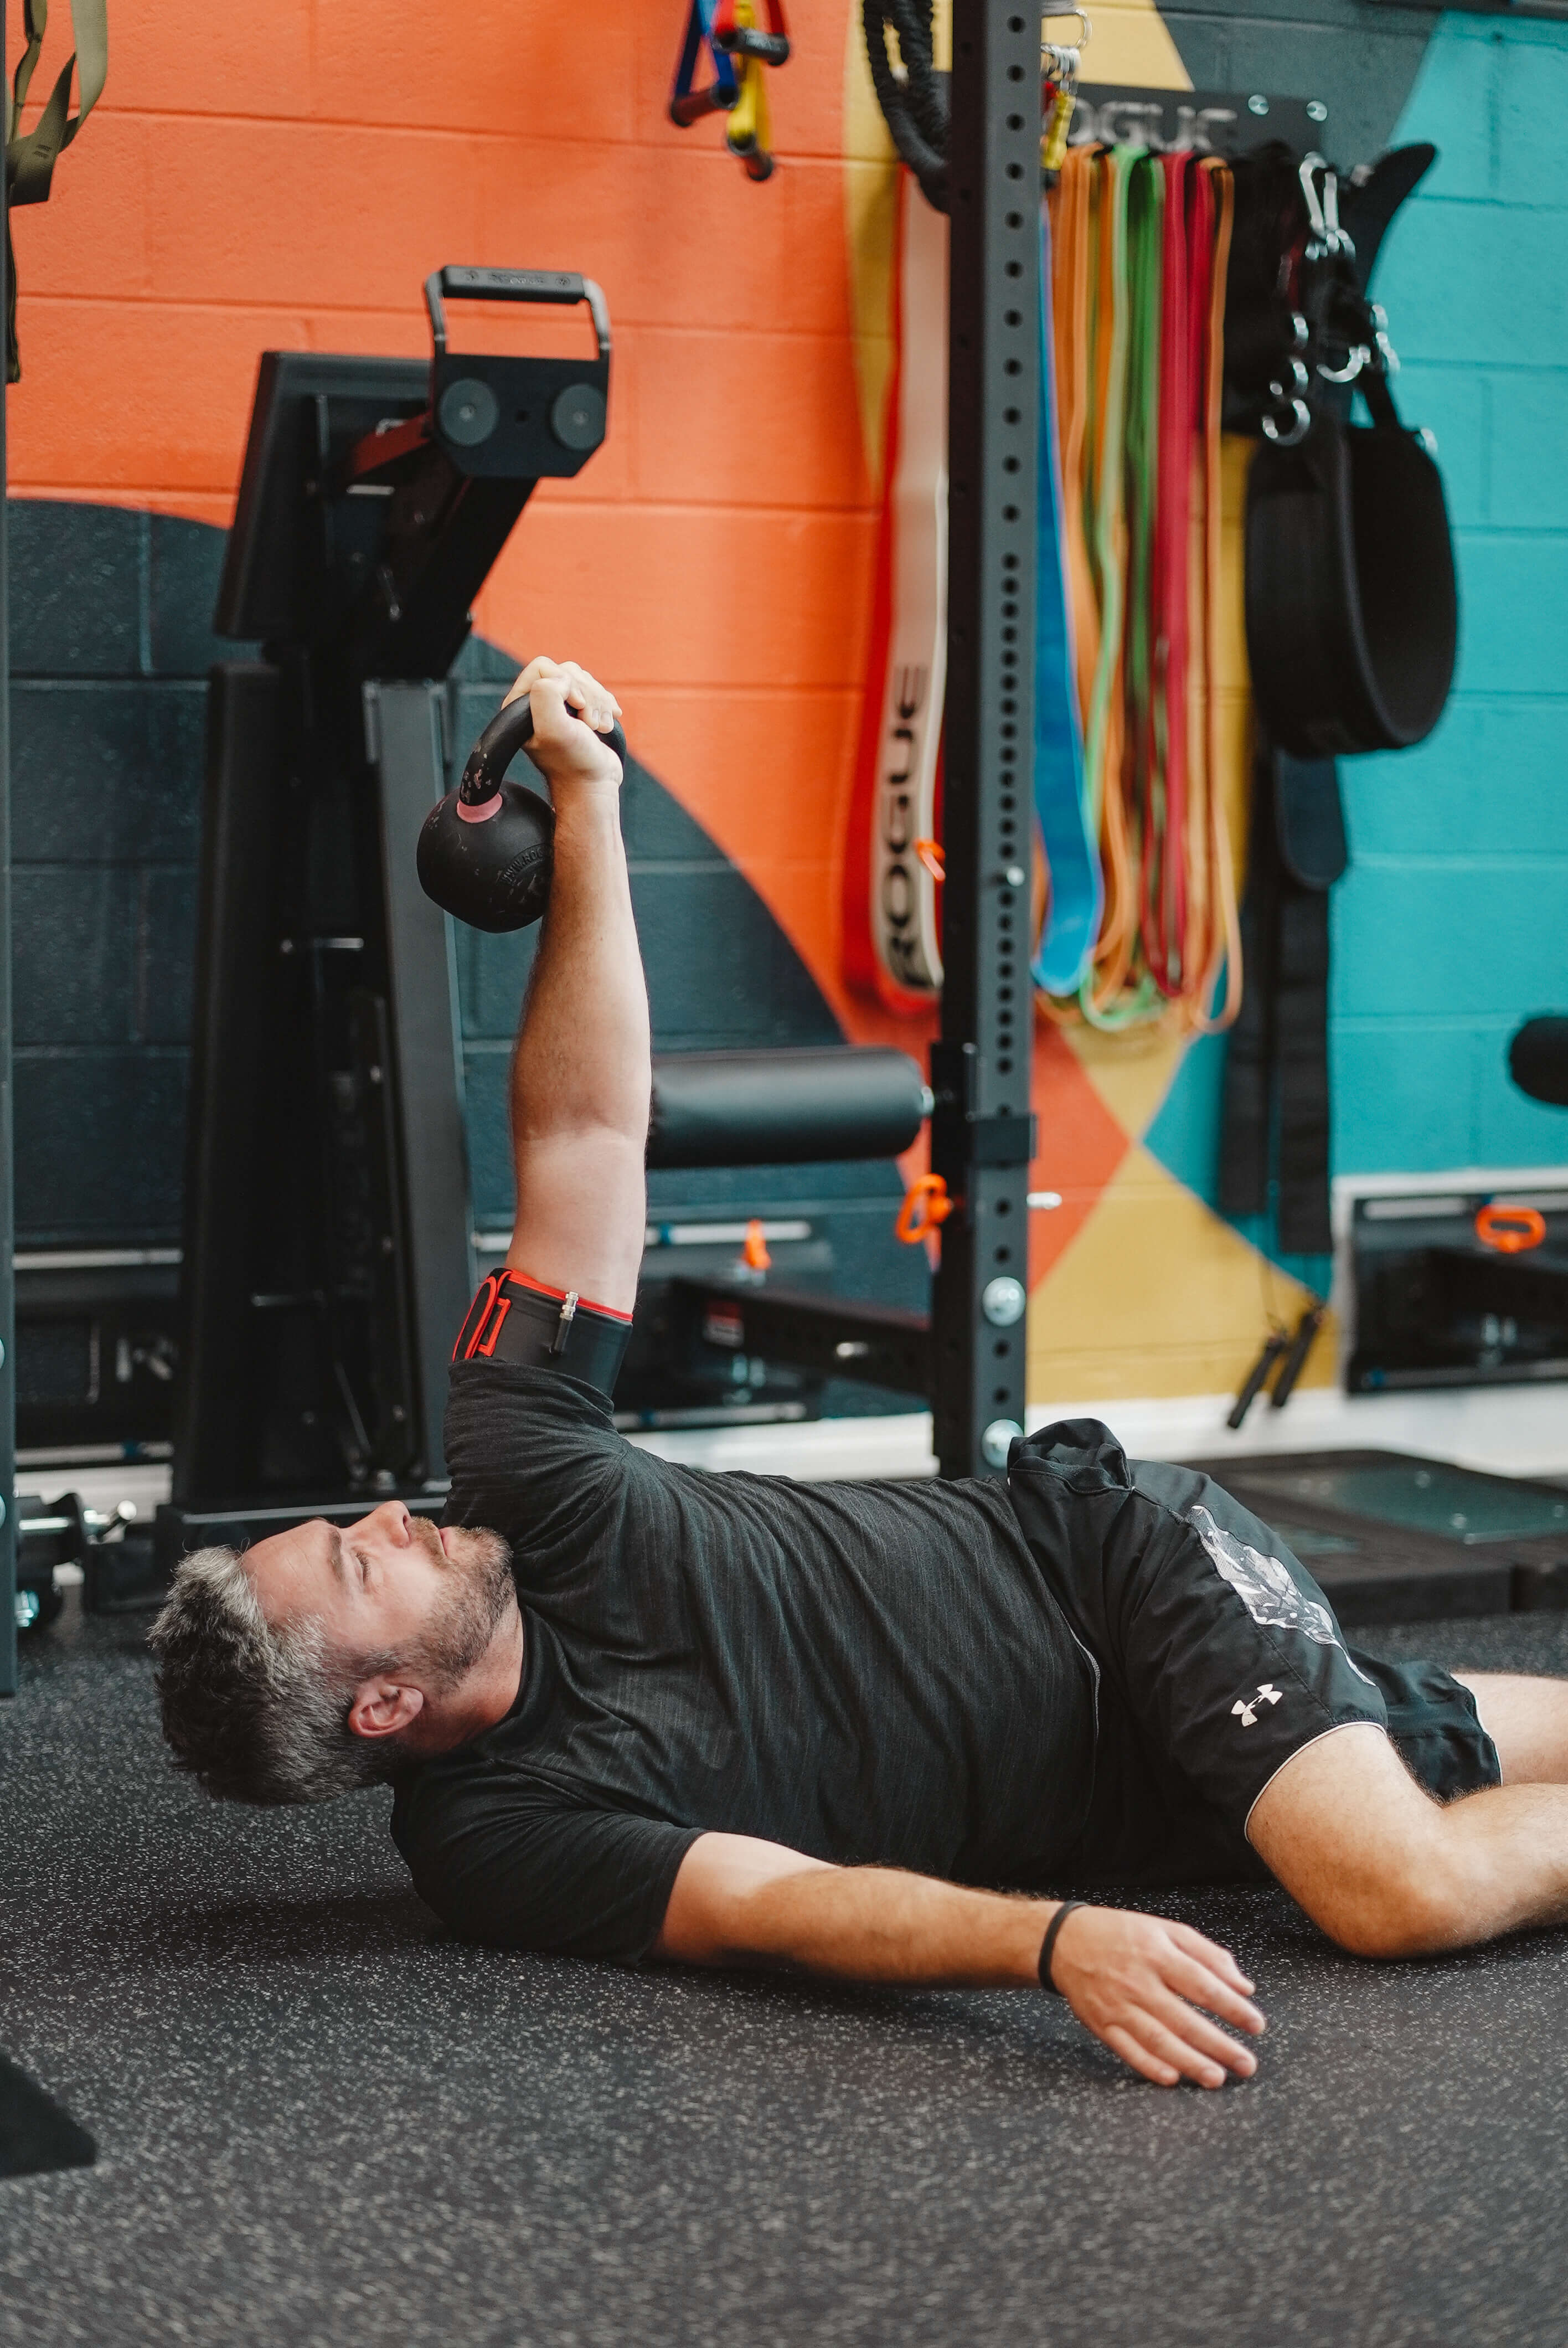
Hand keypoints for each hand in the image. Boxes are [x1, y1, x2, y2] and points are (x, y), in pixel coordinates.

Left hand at [503, 656, 623, 791]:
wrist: (594, 783)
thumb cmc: (573, 762)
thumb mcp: (553, 728)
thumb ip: (546, 694)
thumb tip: (562, 678)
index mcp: (519, 704)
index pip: (543, 666)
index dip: (565, 683)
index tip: (576, 708)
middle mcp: (536, 703)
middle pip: (567, 671)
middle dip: (586, 696)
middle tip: (589, 724)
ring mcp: (558, 706)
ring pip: (583, 679)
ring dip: (598, 702)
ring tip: (597, 727)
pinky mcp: (578, 710)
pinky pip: (595, 690)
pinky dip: (605, 706)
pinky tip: (605, 724)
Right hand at [1049, 1905, 1264, 2087]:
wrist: (1065, 1941)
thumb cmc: (1122, 1935)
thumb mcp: (1165, 1930)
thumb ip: (1207, 1955)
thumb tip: (1244, 1986)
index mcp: (1157, 1954)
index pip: (1203, 1985)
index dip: (1232, 2008)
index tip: (1256, 2025)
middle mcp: (1139, 1982)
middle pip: (1184, 2019)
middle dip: (1219, 2045)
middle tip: (1246, 2064)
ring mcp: (1118, 2006)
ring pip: (1158, 2040)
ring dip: (1190, 2062)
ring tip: (1217, 2078)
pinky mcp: (1102, 2025)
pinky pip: (1128, 2050)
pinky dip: (1149, 2066)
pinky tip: (1172, 2077)